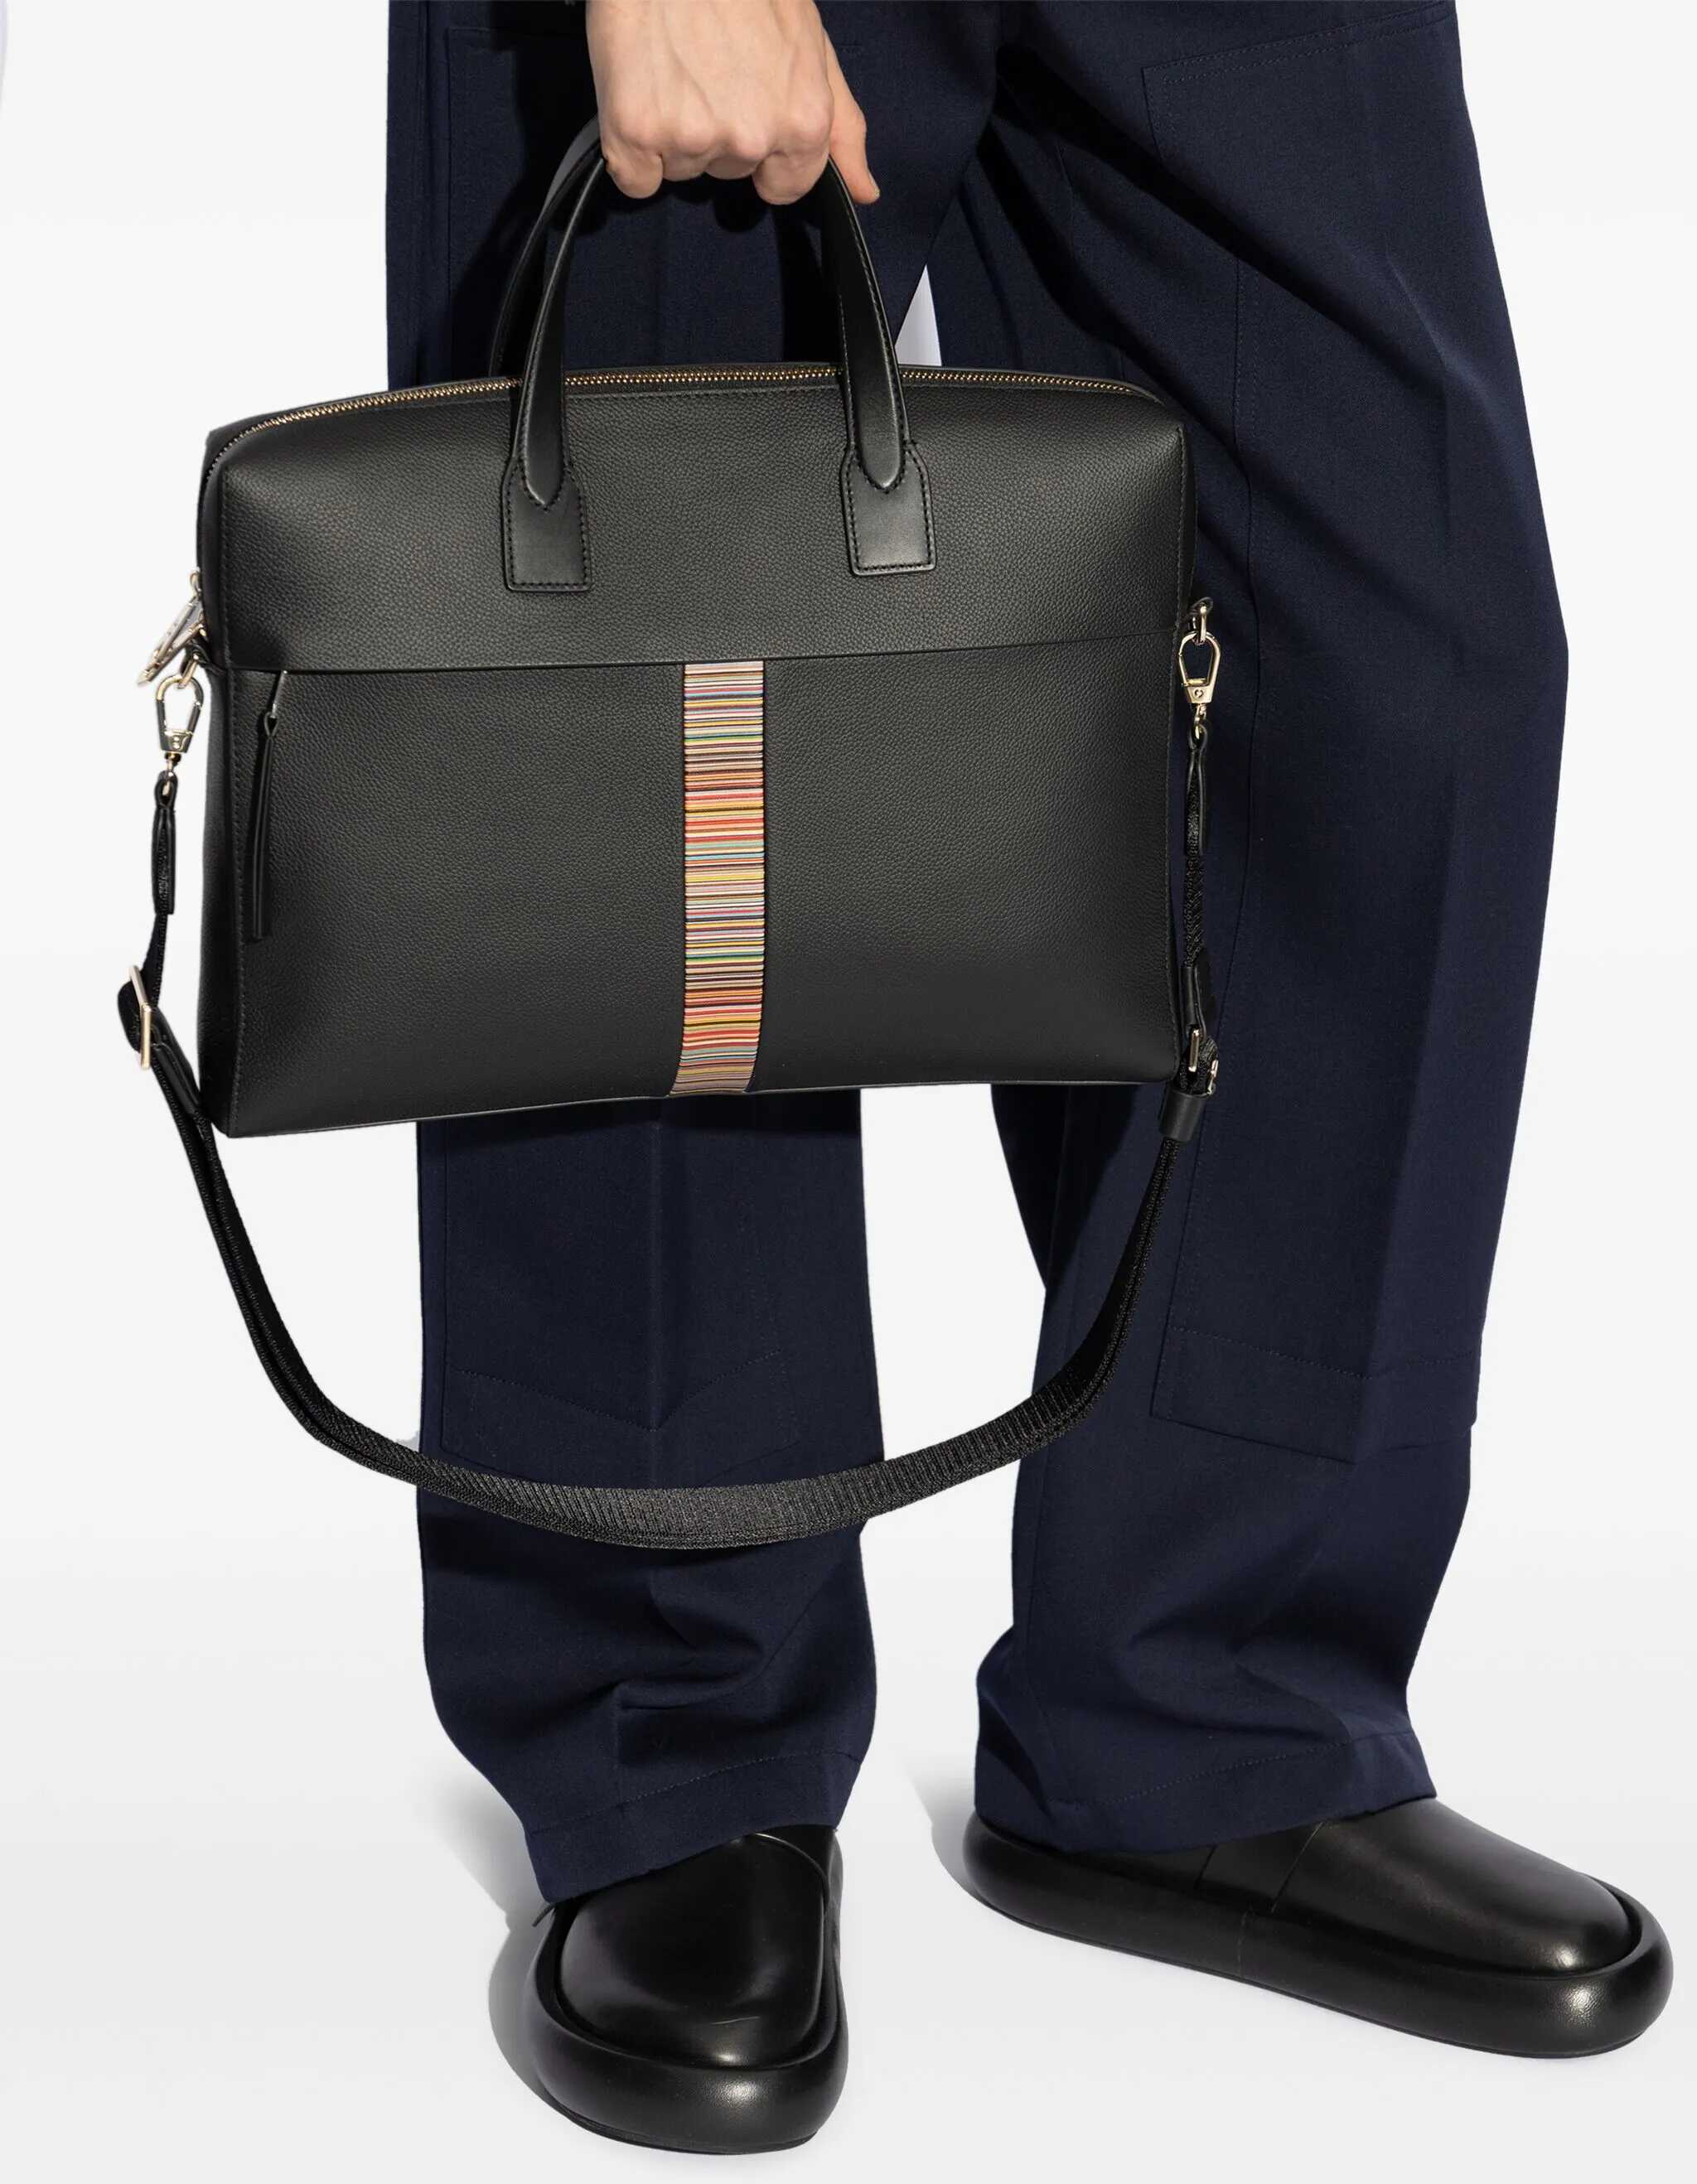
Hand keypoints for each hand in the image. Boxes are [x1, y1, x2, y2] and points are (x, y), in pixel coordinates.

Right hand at [585, 0, 876, 205]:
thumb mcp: (812, 43)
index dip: (764, 155)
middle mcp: (751, 139)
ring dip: (674, 130)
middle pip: (728, 172)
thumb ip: (842, 125)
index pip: (783, 186)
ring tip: (672, 63)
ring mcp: (692, 138)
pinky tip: (640, 90)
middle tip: (703, 65)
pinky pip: (636, 179)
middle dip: (717, 130)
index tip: (745, 107)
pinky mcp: (636, 133)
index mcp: (803, 123)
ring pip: (682, 169)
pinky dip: (633, 148)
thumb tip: (865, 192)